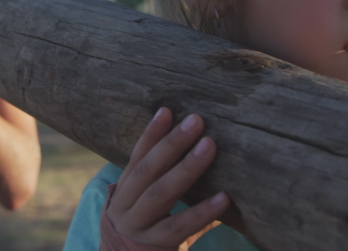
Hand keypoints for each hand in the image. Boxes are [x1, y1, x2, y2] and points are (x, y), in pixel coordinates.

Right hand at [104, 108, 229, 249]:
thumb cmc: (143, 228)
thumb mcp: (141, 201)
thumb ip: (156, 176)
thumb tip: (187, 140)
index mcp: (124, 190)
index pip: (137, 156)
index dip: (151, 133)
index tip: (168, 110)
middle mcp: (126, 205)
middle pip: (148, 170)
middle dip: (172, 143)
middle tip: (196, 121)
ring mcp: (138, 226)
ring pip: (161, 193)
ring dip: (186, 168)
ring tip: (209, 146)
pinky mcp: (154, 246)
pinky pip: (179, 227)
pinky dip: (201, 211)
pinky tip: (223, 198)